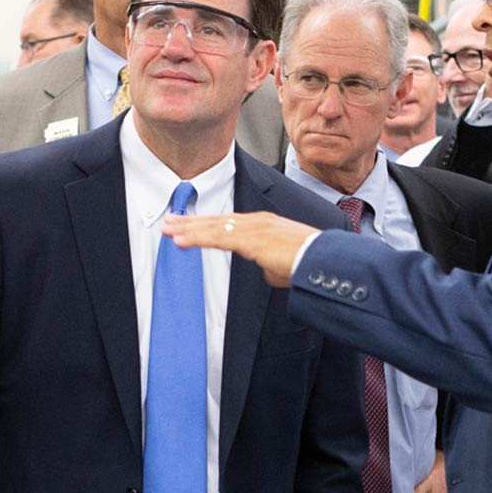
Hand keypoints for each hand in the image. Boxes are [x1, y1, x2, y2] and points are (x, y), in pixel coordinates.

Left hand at [163, 212, 319, 287]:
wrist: (323, 262)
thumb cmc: (309, 264)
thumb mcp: (284, 266)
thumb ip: (271, 266)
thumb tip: (267, 272)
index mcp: (264, 225)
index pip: (229, 222)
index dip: (206, 224)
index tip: (187, 224)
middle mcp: (257, 222)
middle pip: (217, 220)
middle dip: (191, 221)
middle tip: (169, 222)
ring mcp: (254, 228)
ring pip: (214, 227)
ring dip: (188, 229)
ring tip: (168, 230)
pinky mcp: (252, 239)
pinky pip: (219, 238)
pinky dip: (197, 238)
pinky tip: (181, 240)